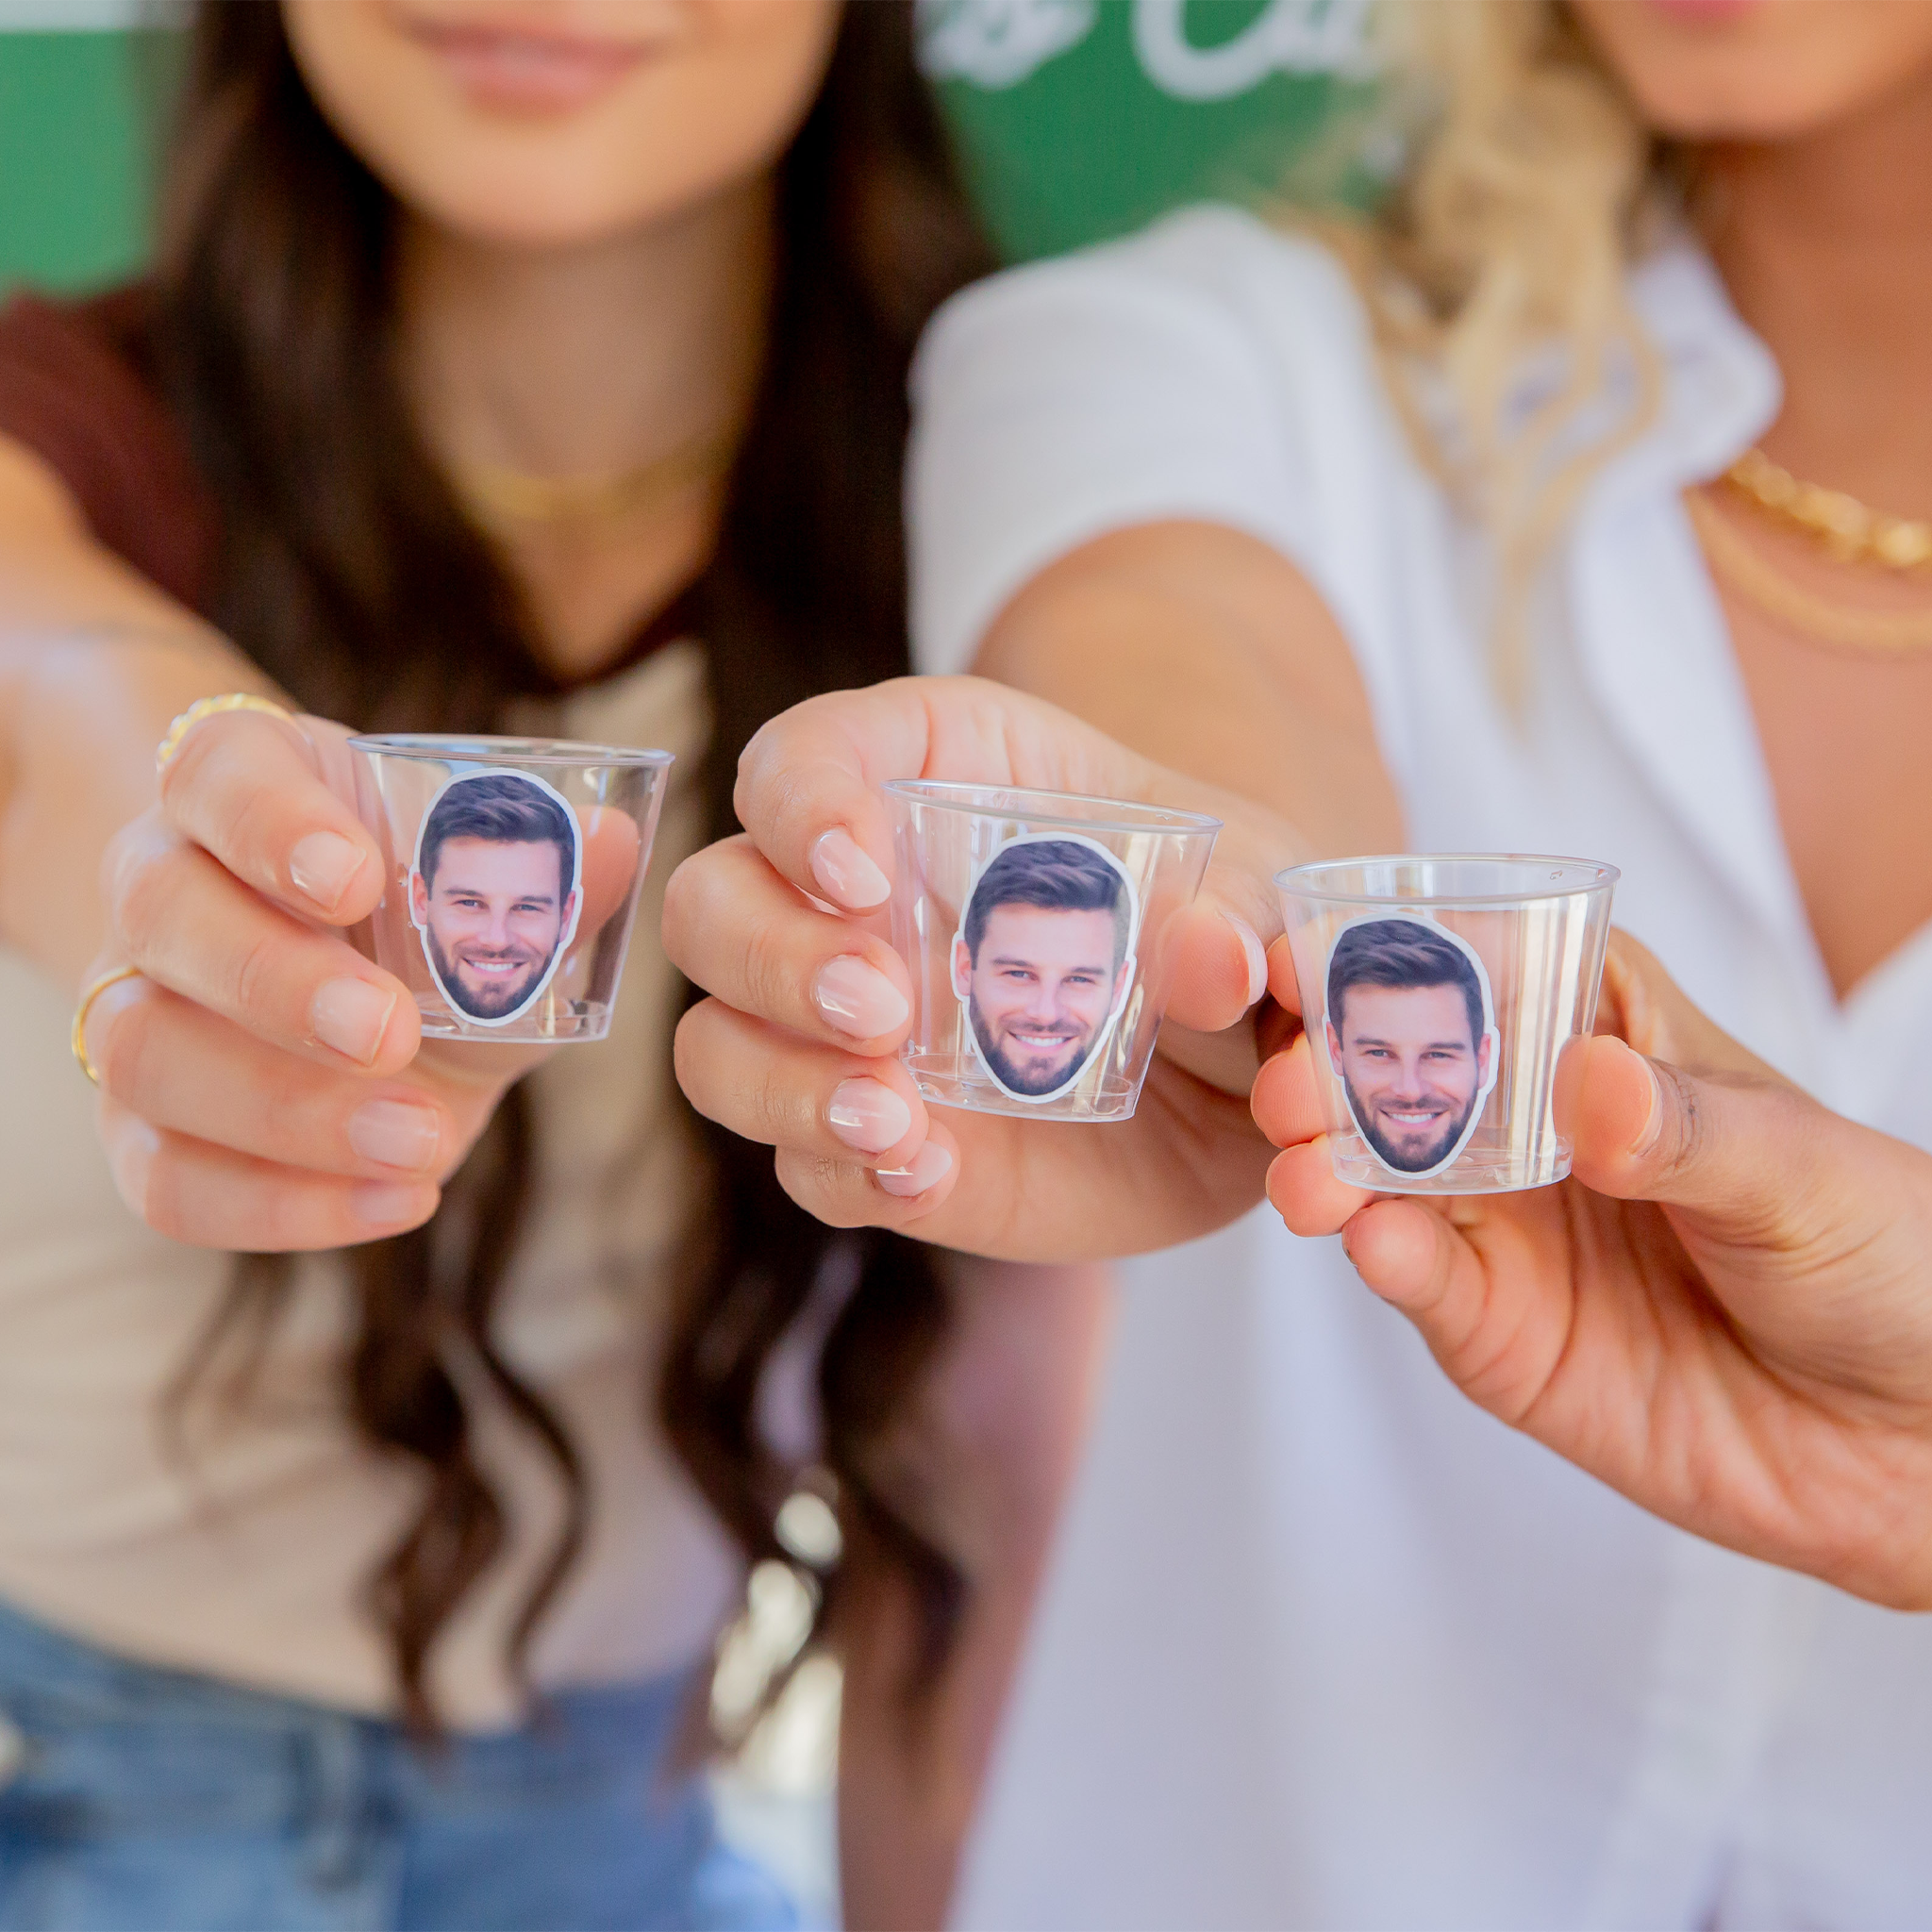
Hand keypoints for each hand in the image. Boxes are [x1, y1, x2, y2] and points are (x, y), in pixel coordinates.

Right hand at [82, 708, 544, 1249]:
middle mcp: (158, 882)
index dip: (270, 822)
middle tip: (389, 1034)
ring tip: (421, 1137)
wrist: (382, 1019)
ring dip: (285, 1110)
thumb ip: (546, 868)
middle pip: (163, 909)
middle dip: (278, 981)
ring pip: (145, 1051)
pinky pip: (166, 1179)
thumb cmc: (424, 928)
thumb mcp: (486, 893)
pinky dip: (279, 1206)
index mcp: (238, 787)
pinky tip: (398, 1198)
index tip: (358, 877)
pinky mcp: (137, 1128)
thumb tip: (610, 841)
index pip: (217, 770)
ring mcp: (129, 1007)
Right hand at [664, 676, 1296, 1261]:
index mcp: (926, 776)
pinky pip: (798, 1162)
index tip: (860, 872)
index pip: (798, 759)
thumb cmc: (1222, 916)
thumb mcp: (1254, 884)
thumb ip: (1242, 906)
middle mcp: (851, 900)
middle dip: (771, 957)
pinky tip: (924, 1174)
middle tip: (884, 1008)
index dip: (799, 806)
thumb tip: (1215, 958)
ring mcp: (842, 1030)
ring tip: (897, 1119)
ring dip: (781, 1083)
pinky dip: (841, 1172)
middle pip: (714, 903)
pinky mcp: (869, 1137)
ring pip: (716, 1044)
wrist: (1242, 1065)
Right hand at [1256, 931, 1931, 1608]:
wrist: (1921, 1445)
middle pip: (1405, 1072)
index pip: (1487, 966)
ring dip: (1330, 1167)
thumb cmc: (1893, 1260)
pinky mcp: (1499, 1329)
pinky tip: (1372, 1241)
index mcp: (1609, 1034)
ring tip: (1307, 1175)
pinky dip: (1384, 1258)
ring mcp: (1509, 1225)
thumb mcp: (1804, 1174)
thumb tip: (1590, 1081)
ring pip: (1385, 1177)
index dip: (1397, 952)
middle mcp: (1536, 1121)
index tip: (1321, 953)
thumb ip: (1688, 1131)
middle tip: (1296, 1086)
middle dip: (1333, 1069)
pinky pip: (1423, 1283)